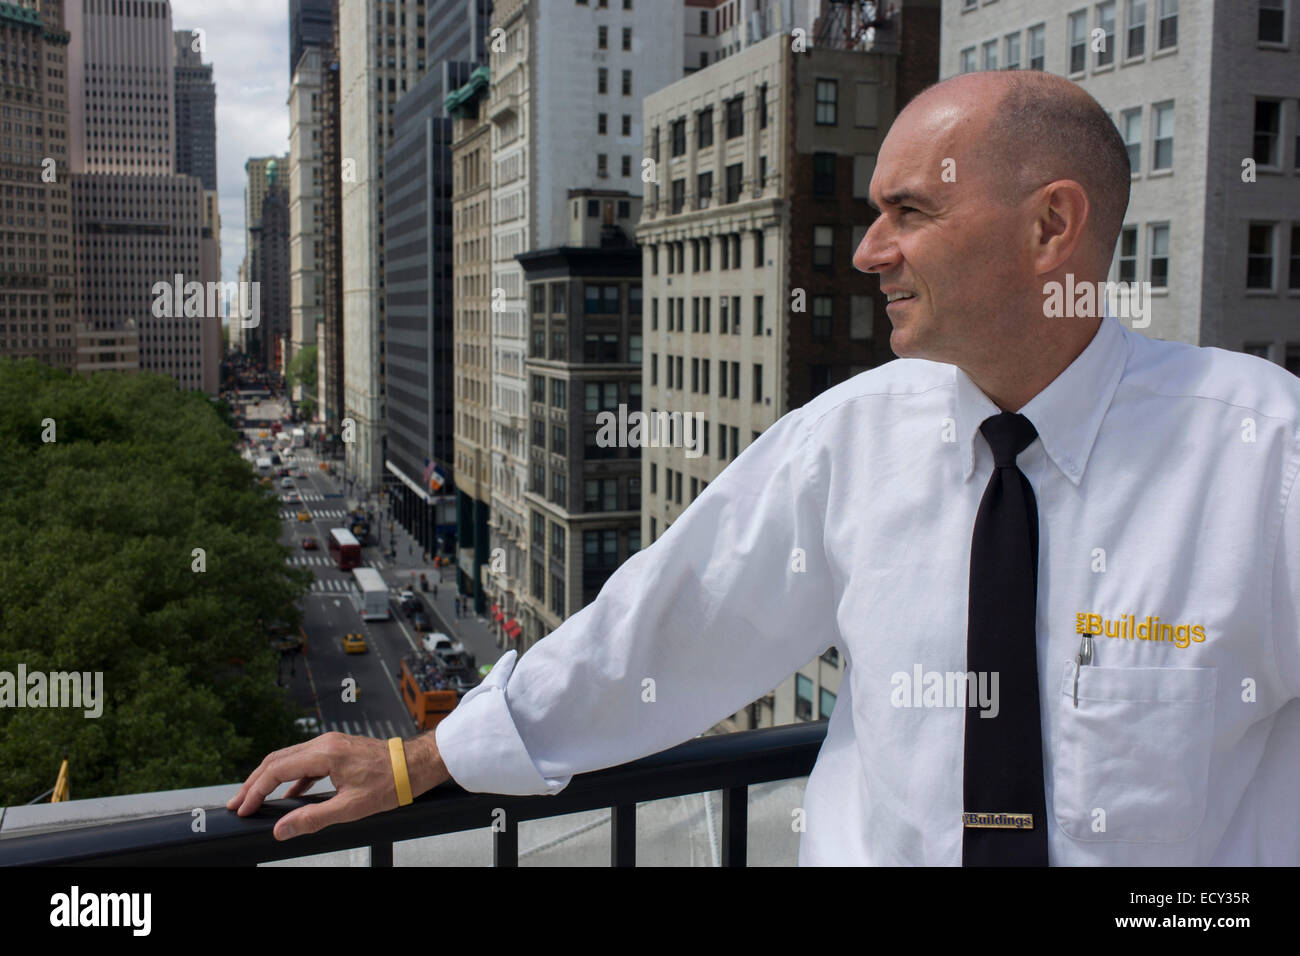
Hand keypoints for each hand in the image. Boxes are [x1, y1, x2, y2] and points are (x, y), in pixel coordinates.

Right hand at [225, 732, 449, 839]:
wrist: (415, 765)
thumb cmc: (390, 783)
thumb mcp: (350, 808)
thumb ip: (312, 818)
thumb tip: (281, 829)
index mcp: (325, 754)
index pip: (277, 770)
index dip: (255, 790)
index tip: (242, 808)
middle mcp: (324, 743)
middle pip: (277, 760)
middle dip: (253, 783)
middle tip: (237, 804)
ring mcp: (330, 744)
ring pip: (289, 758)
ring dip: (269, 779)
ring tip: (254, 800)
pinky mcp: (337, 749)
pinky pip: (305, 761)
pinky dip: (290, 777)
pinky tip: (288, 795)